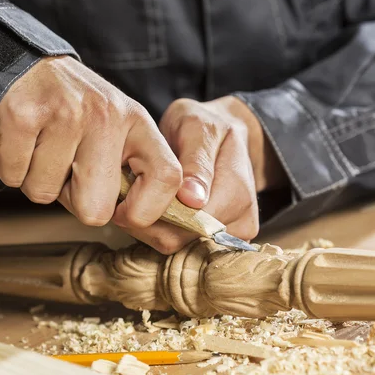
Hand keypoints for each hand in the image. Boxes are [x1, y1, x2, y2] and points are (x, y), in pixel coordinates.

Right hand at [0, 56, 181, 231]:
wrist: (27, 66)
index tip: (125, 214)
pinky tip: (24, 142)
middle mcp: (106, 116)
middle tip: (70, 171)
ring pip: (45, 194)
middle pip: (95, 209)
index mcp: (138, 122)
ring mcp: (64, 113)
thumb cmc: (76, 113)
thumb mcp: (118, 132)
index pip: (168, 178)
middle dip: (75, 202)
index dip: (147, 210)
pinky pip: (14, 178)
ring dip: (39, 181)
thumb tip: (149, 231)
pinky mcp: (22, 115)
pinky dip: (13, 169)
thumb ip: (135, 176)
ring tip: (45, 148)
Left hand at [117, 96, 286, 252]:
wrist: (223, 135)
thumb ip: (196, 161)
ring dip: (155, 225)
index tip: (132, 189)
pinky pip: (184, 248)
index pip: (187, 222)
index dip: (152, 210)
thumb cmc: (205, 126)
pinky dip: (165, 230)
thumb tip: (194, 200)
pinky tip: (161, 208)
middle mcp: (242, 220)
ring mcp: (236, 235)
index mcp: (236, 190)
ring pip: (178, 247)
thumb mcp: (197, 127)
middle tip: (134, 191)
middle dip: (150, 219)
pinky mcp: (225, 243)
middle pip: (180, 240)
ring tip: (149, 195)